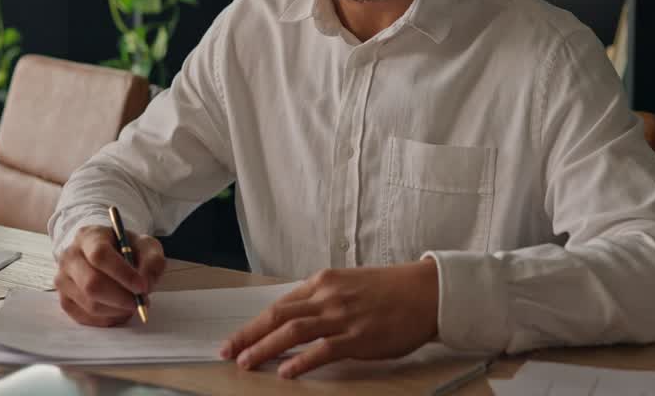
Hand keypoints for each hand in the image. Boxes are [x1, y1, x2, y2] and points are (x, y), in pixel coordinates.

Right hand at [54, 224, 165, 326]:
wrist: (107, 256)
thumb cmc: (127, 249)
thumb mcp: (146, 246)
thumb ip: (152, 261)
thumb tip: (146, 283)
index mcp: (89, 236)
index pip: (100, 255)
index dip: (123, 274)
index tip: (142, 287)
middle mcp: (70, 256)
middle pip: (91, 283)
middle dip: (121, 298)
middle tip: (140, 302)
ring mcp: (63, 280)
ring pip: (89, 303)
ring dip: (116, 310)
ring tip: (132, 305)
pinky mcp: (64, 300)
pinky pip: (84, 317)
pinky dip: (106, 319)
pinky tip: (119, 312)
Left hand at [221, 259, 439, 377]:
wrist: (427, 292)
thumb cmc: (391, 290)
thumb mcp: (350, 285)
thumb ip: (324, 299)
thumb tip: (297, 317)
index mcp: (324, 282)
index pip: (280, 304)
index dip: (254, 323)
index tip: (235, 337)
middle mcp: (328, 296)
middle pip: (278, 316)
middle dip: (248, 335)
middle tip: (227, 351)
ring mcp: (343, 316)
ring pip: (293, 331)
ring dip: (265, 348)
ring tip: (246, 362)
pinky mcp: (359, 337)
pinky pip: (323, 350)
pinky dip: (301, 361)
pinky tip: (286, 372)